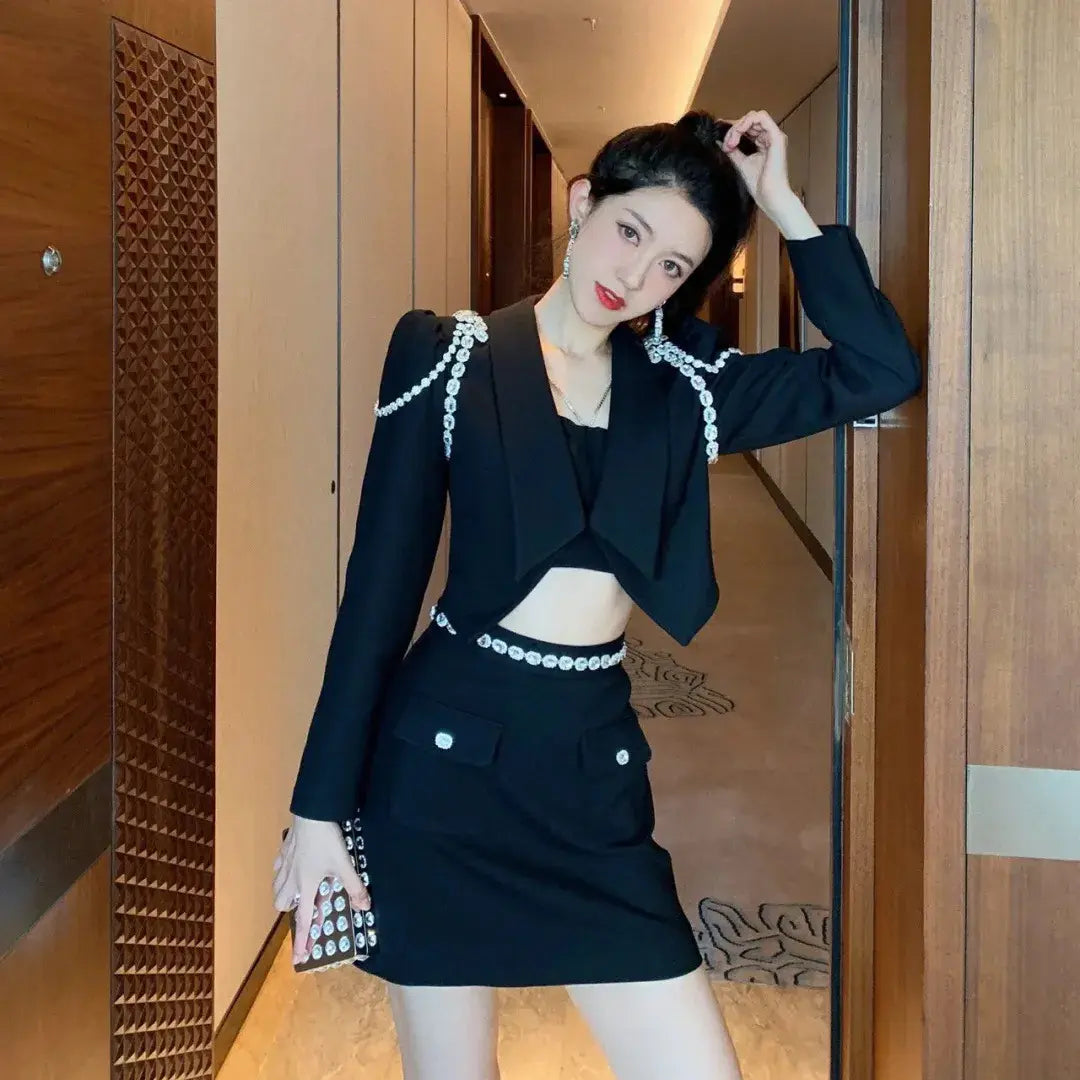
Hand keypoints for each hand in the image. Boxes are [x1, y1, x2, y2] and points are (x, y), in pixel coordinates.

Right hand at [272, 815, 369, 964]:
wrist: (311, 814)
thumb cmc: (326, 841)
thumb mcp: (344, 865)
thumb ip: (354, 887)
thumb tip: (365, 907)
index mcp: (306, 886)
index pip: (303, 919)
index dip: (302, 940)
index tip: (299, 958)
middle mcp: (291, 878)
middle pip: (281, 904)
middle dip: (289, 911)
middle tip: (304, 908)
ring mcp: (285, 863)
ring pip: (276, 886)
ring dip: (284, 893)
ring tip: (297, 891)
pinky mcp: (284, 850)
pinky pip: (278, 867)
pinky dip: (282, 872)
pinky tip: (291, 867)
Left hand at [721, 110, 820, 240]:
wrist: (770, 197)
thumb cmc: (759, 185)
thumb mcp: (740, 163)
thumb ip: (732, 151)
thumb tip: (720, 141)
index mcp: (764, 143)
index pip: (748, 127)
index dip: (733, 128)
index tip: (719, 135)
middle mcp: (770, 137)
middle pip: (749, 120)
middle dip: (734, 129)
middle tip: (726, 144)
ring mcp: (774, 136)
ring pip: (754, 117)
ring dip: (738, 127)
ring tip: (730, 143)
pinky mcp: (777, 137)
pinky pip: (761, 118)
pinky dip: (745, 124)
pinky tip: (736, 137)